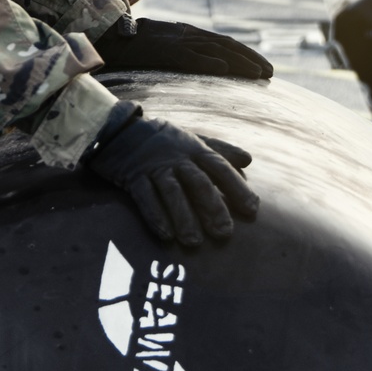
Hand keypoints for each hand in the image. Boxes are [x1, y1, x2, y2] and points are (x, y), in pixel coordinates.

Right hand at [87, 111, 257, 244]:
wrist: (119, 129)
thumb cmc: (162, 139)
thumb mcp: (191, 139)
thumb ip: (219, 150)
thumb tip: (248, 159)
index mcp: (193, 147)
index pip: (219, 166)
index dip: (237, 187)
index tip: (252, 209)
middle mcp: (176, 157)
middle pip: (198, 181)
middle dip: (212, 206)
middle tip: (224, 232)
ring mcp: (154, 166)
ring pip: (172, 191)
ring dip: (184, 216)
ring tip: (194, 241)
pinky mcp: (133, 176)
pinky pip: (144, 197)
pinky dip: (155, 216)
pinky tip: (166, 235)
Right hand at [96, 16, 272, 79]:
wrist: (109, 37)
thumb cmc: (133, 45)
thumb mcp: (162, 46)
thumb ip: (181, 51)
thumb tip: (200, 64)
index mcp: (187, 33)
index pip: (223, 42)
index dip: (245, 54)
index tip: (262, 66)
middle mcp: (186, 34)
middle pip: (227, 44)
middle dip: (251, 58)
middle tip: (271, 72)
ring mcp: (177, 41)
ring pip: (217, 50)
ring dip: (241, 62)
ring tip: (260, 74)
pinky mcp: (166, 50)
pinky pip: (191, 56)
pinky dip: (209, 61)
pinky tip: (225, 69)